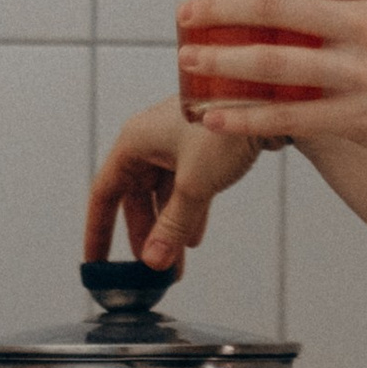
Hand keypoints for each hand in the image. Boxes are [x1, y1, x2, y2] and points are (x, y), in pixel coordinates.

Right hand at [86, 104, 261, 272]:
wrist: (270, 97)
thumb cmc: (224, 129)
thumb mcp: (194, 185)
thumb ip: (172, 226)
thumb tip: (154, 262)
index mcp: (134, 143)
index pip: (104, 195)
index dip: (98, 231)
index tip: (97, 263)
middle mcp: (150, 143)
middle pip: (136, 200)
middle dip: (144, 237)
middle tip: (149, 270)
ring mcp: (176, 145)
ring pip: (163, 197)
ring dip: (168, 229)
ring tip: (175, 265)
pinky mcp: (200, 148)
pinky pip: (185, 188)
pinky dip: (187, 213)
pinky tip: (193, 237)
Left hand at [176, 0, 366, 183]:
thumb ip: (358, 2)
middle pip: (278, 8)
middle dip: (221, 9)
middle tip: (186, 14)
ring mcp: (365, 74)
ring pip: (274, 62)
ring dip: (221, 60)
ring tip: (187, 59)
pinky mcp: (362, 120)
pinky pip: (289, 117)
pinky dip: (245, 116)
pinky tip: (214, 114)